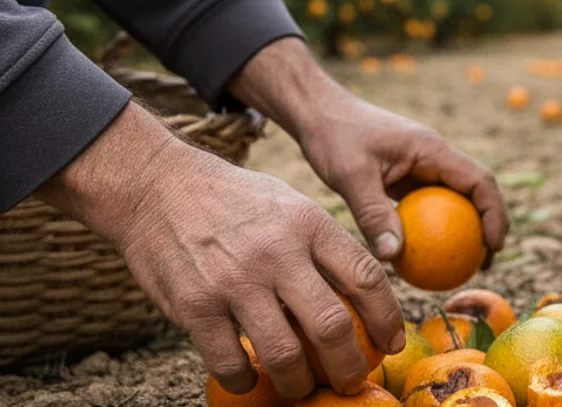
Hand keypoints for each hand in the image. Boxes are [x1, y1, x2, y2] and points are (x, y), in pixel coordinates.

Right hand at [37, 104, 406, 398]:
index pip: (366, 277)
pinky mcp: (195, 305)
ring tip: (302, 388)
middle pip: (332, 325)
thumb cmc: (236, 200)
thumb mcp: (291, 205)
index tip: (390, 344)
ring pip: (285, 354)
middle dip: (350, 365)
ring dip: (300, 384)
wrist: (158, 186)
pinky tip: (251, 378)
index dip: (387, 319)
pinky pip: (230, 362)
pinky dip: (245, 380)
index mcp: (310, 224)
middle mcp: (278, 253)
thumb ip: (325, 246)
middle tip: (353, 380)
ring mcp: (235, 281)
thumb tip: (364, 296)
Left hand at [229, 38, 509, 260]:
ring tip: (460, 267)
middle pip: (476, 192)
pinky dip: (433, 229)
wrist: (318, 112)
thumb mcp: (351, 175)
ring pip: (456, 200)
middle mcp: (434, 157)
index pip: (480, 181)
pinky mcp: (406, 176)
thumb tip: (392, 258)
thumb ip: (373, 214)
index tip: (493, 247)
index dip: (494, 214)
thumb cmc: (334, 135)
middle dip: (488, 227)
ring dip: (464, 230)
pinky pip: (429, 206)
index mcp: (433, 150)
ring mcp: (422, 167)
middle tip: (483, 266)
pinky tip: (421, 257)